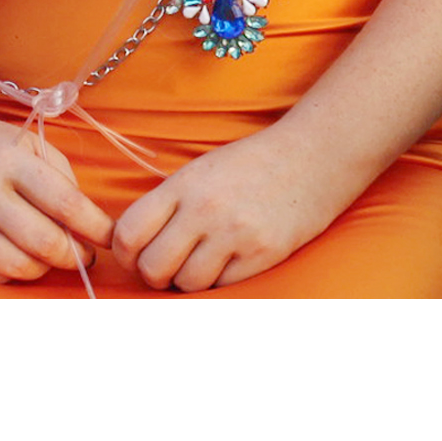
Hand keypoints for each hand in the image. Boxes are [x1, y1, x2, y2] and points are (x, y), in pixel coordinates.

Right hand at [0, 99, 114, 284]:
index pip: (65, 204)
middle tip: (87, 255)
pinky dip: (13, 273)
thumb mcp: (31, 142)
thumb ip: (61, 178)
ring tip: (55, 257)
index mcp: (10, 160)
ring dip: (46, 268)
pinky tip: (23, 258)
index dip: (96, 227)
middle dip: (75, 255)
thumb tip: (85, 224)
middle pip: (43, 242)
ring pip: (16, 265)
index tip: (112, 238)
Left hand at [110, 120, 363, 292]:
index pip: (128, 234)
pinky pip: (222, 286)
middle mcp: (206, 208)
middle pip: (153, 267)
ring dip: (190, 280)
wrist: (315, 154)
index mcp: (184, 184)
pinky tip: (232, 260)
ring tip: (205, 262)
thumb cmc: (254, 164)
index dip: (126, 254)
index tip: (138, 254)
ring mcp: (235, 232)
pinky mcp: (263, 252)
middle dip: (157, 274)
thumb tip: (130, 247)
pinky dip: (221, 281)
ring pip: (187, 283)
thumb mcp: (202, 170)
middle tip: (171, 265)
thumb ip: (167, 204)